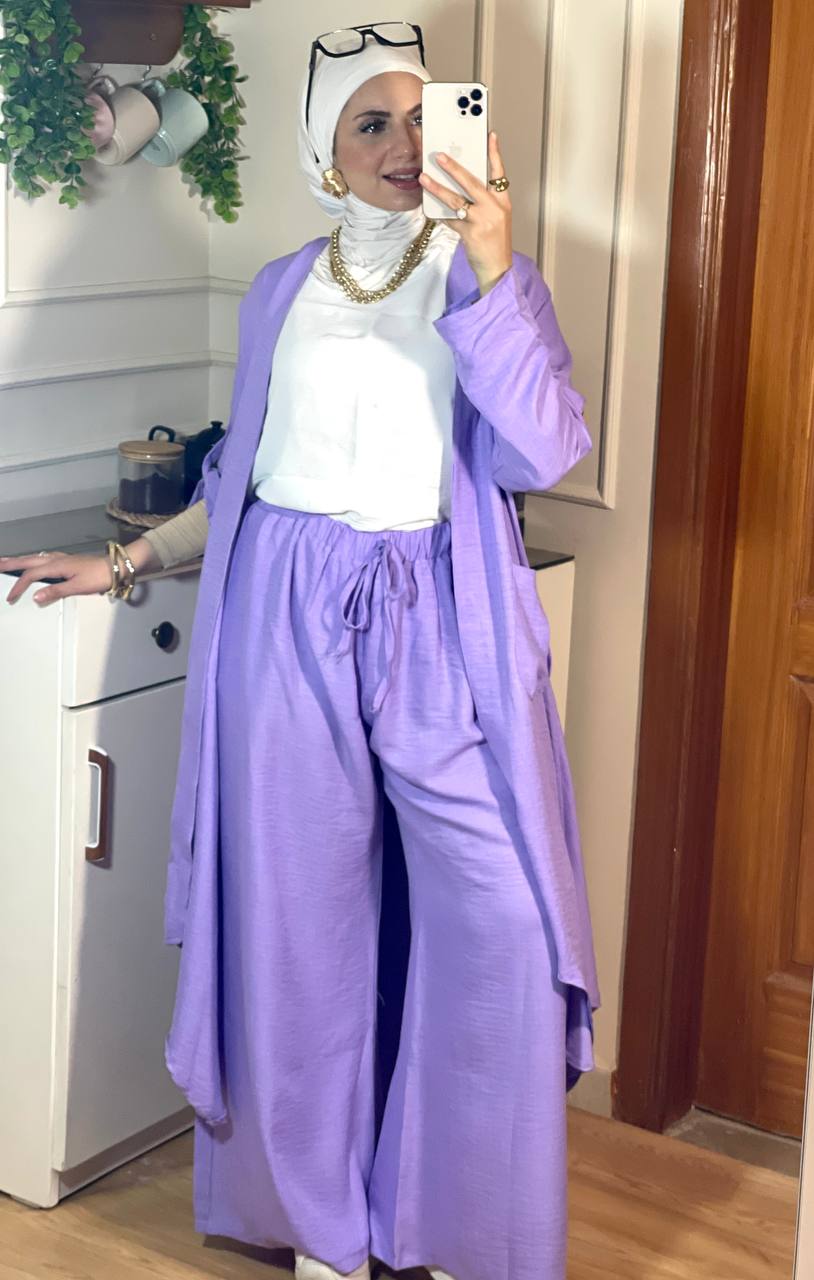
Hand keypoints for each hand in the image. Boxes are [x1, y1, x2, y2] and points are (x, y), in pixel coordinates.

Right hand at [1, 550, 113, 605]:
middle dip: (11, 563)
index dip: (19, 586)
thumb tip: (34, 597)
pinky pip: (43, 558)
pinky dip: (32, 560)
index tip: (10, 598)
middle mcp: (56, 559)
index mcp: (56, 566)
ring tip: (6, 561)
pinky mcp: (67, 560)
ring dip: (19, 560)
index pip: (31, 576)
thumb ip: (56, 591)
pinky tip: (32, 561)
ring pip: (35, 557)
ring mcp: (61, 558)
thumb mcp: (78, 587)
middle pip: (28, 561)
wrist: (116, 567)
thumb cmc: (99, 577)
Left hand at [418, 130, 511, 294]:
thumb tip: (461, 185)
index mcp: (502, 202)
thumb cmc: (495, 241)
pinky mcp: (470, 233)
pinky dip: (439, 214)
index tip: (490, 135)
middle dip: (454, 168)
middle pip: (472, 182)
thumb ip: (484, 201)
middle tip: (440, 156)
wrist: (497, 268)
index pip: (499, 173)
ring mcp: (482, 221)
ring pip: (456, 200)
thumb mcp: (497, 217)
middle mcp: (494, 208)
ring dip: (438, 188)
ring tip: (424, 179)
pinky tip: (429, 208)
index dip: (495, 153)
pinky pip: (450, 220)